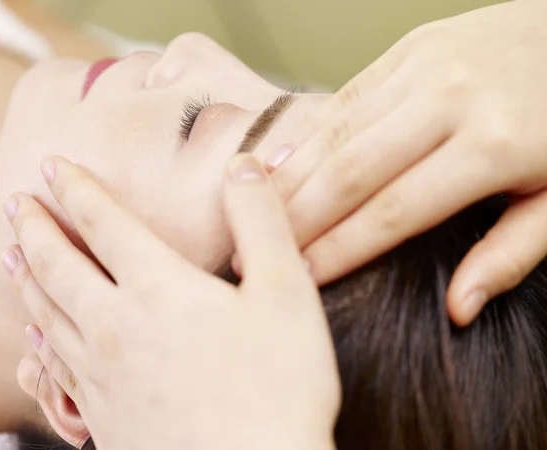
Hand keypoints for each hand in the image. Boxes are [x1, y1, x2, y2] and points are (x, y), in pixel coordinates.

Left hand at [4, 156, 339, 449]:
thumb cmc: (278, 387)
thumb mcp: (286, 291)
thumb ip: (261, 221)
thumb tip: (243, 165)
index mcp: (159, 289)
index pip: (104, 224)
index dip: (77, 189)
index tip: (54, 166)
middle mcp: (116, 326)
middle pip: (58, 266)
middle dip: (35, 228)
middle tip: (15, 204)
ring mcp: (102, 376)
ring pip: (47, 316)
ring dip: (26, 280)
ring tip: (11, 257)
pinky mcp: (102, 417)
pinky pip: (54, 370)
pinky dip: (38, 343)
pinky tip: (36, 341)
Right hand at [262, 0, 546, 325]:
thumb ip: (510, 254)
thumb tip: (458, 308)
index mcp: (495, 147)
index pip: (394, 212)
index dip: (340, 250)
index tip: (300, 278)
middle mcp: (451, 100)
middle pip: (350, 171)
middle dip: (297, 217)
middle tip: (253, 249)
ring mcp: (427, 66)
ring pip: (338, 131)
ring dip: (290, 176)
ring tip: (251, 211)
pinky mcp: (410, 49)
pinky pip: (345, 96)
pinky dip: (306, 133)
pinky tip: (275, 162)